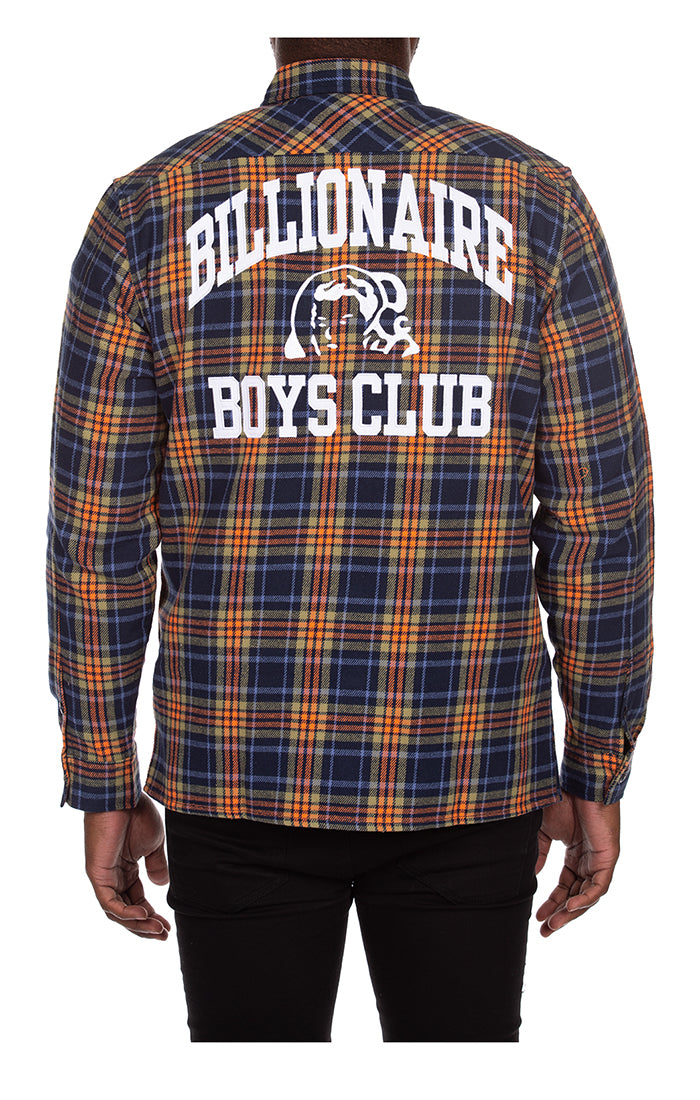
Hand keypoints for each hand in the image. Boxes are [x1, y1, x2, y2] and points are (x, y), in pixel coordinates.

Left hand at [84, 793, 170, 939]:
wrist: (123, 796)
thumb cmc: (137, 813)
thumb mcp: (153, 844)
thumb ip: (156, 865)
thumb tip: (161, 886)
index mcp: (125, 870)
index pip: (135, 901)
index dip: (151, 916)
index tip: (168, 926)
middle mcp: (112, 876)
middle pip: (126, 912)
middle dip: (145, 926)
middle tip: (163, 936)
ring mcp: (103, 877)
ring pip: (117, 912)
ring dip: (137, 924)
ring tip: (157, 930)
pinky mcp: (97, 874)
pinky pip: (109, 902)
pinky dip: (125, 912)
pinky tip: (144, 915)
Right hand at [535, 792, 619, 937]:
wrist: (578, 783)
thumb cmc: (561, 799)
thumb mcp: (544, 831)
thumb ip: (539, 853)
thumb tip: (531, 876)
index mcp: (576, 854)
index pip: (566, 886)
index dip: (552, 902)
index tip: (538, 918)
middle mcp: (589, 860)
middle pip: (576, 895)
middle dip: (560, 914)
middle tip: (545, 931)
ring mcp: (600, 860)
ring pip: (588, 896)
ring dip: (570, 912)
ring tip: (553, 925)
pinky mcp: (609, 858)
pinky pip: (599, 887)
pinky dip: (585, 899)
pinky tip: (570, 908)